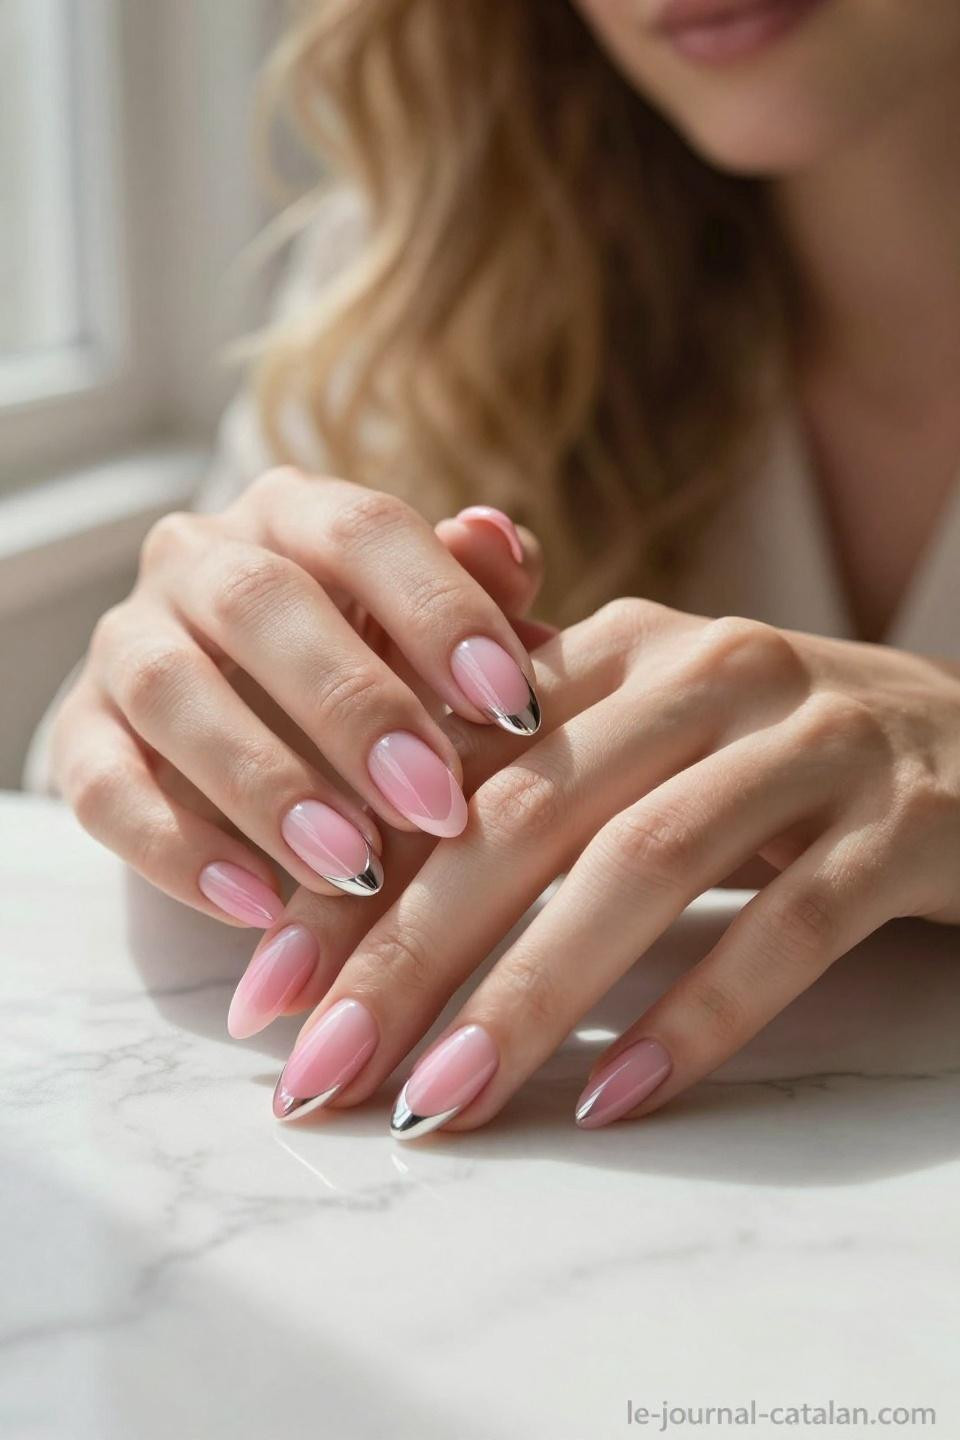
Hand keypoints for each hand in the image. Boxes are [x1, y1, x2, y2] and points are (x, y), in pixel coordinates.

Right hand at [51, 469, 542, 925]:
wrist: (244, 721)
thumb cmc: (373, 666)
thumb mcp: (433, 635)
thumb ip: (480, 592)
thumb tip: (496, 535)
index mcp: (297, 513)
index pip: (363, 529)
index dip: (440, 612)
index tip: (513, 707)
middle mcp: (200, 558)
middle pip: (261, 601)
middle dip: (354, 707)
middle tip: (434, 803)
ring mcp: (128, 641)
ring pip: (173, 691)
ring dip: (266, 784)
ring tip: (353, 867)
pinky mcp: (79, 732)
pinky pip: (103, 788)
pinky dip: (178, 850)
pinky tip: (259, 907)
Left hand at [262, 600, 959, 1131]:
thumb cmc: (778, 764)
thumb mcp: (649, 740)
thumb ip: (524, 770)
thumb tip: (359, 865)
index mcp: (623, 649)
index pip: (457, 762)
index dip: (356, 875)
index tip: (271, 993)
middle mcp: (710, 669)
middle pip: (529, 811)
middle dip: (410, 948)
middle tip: (323, 1069)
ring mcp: (812, 738)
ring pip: (644, 862)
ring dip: (531, 993)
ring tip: (444, 1101)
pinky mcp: (904, 821)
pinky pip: (789, 923)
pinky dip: (699, 1011)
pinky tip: (618, 1095)